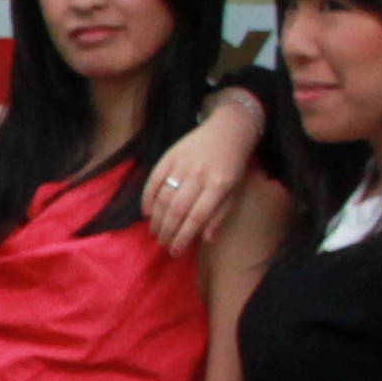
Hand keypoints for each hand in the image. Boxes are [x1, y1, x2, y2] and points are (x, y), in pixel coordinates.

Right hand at [142, 90, 270, 257]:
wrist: (228, 129)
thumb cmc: (233, 164)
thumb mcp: (234, 190)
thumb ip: (219, 214)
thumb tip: (205, 238)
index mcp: (218, 185)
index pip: (197, 217)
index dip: (184, 236)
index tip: (175, 251)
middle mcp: (199, 175)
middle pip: (177, 209)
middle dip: (167, 231)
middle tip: (162, 244)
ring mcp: (182, 164)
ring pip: (163, 197)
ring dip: (156, 219)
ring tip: (155, 232)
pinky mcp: (170, 155)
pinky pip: (154, 179)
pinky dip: (147, 197)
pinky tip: (146, 212)